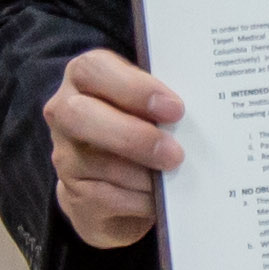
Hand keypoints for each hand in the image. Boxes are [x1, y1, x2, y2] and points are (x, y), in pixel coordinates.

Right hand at [44, 48, 183, 250]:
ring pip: (97, 163)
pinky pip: (105, 198)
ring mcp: (65, 156)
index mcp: (85, 77)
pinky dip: (139, 199)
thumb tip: (204, 109)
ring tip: (174, 176)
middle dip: (133, 136)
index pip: (94, 70)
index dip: (134, 88)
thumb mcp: (150, 105)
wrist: (117, 184)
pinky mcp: (74, 195)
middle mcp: (66, 113)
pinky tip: (161, 199)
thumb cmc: (143, 128)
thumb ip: (163, 99)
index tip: (175, 109)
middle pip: (82, 116)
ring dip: (143, 174)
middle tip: (174, 153)